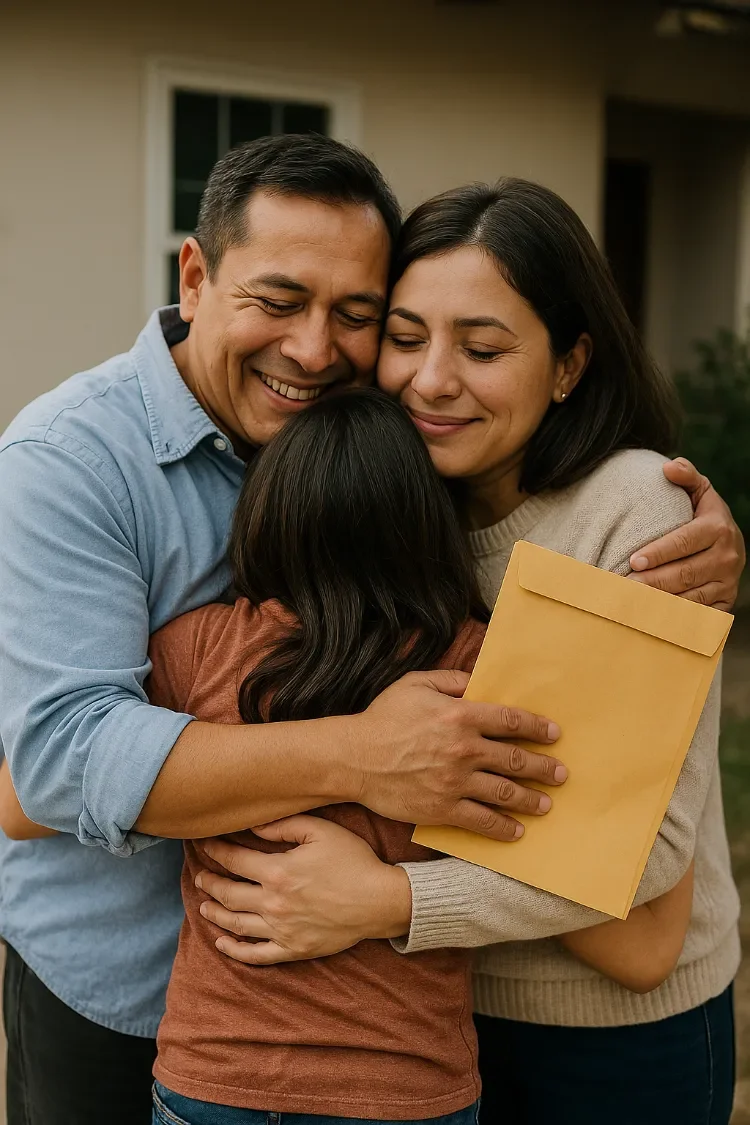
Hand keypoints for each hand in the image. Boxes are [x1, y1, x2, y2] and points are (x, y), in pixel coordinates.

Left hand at [195, 816, 410, 964]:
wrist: (380, 900)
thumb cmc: (353, 861)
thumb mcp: (321, 831)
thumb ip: (283, 826)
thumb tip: (253, 827)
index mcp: (278, 872)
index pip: (234, 861)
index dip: (215, 852)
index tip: (204, 846)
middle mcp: (274, 903)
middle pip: (228, 894)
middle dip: (209, 883)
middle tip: (199, 875)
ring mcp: (282, 930)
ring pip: (236, 923)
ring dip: (215, 913)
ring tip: (204, 905)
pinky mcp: (293, 949)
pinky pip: (256, 955)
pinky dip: (234, 950)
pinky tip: (222, 942)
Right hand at [345, 668, 564, 841]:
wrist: (353, 758)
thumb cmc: (383, 718)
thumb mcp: (416, 684)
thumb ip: (451, 680)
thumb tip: (479, 680)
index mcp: (460, 716)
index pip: (511, 722)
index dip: (537, 728)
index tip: (553, 734)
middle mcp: (463, 750)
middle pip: (516, 760)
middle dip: (543, 768)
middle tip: (560, 774)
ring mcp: (454, 782)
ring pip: (504, 793)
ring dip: (530, 799)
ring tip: (546, 804)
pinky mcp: (442, 808)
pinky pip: (481, 821)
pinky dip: (502, 828)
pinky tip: (516, 831)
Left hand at [629, 458, 744, 610]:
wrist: (729, 543)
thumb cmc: (703, 514)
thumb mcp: (700, 491)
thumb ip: (686, 475)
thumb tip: (668, 467)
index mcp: (719, 528)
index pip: (683, 542)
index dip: (658, 553)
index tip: (632, 560)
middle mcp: (727, 558)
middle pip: (683, 574)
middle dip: (651, 582)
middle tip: (622, 587)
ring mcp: (727, 583)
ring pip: (689, 598)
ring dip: (659, 603)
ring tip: (630, 604)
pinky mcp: (724, 604)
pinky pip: (697, 615)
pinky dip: (673, 618)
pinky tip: (649, 618)